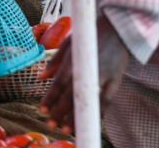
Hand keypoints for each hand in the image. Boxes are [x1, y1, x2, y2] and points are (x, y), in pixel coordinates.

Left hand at [40, 15, 130, 133]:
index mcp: (74, 60)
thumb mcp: (68, 43)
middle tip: (51, 124)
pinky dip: (98, 114)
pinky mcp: (116, 81)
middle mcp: (87, 70)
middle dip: (60, 112)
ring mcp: (103, 77)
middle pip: (71, 96)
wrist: (117, 29)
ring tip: (68, 130)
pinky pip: (106, 102)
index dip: (49, 98)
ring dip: (77, 117)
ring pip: (88, 102)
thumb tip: (40, 77)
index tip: (41, 110)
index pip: (59, 83)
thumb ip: (54, 61)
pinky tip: (90, 122)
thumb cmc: (90, 36)